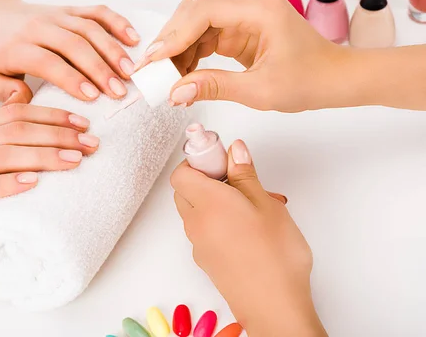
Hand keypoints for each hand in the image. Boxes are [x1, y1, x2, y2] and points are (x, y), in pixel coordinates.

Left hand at [0, 0, 139, 103]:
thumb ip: (2, 93)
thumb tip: (24, 101)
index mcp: (17, 47)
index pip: (48, 61)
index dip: (71, 78)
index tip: (93, 97)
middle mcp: (39, 27)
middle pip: (74, 44)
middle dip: (100, 68)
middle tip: (119, 91)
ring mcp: (57, 15)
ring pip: (89, 28)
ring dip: (113, 50)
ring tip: (130, 72)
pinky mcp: (69, 9)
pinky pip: (96, 11)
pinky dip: (117, 22)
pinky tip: (134, 39)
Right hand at [0, 104, 97, 255]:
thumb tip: (25, 140)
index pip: (16, 112)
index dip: (53, 114)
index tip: (81, 120)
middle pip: (19, 129)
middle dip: (60, 132)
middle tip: (93, 141)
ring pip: (8, 153)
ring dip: (47, 155)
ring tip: (78, 159)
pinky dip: (12, 182)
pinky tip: (36, 183)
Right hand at [135, 0, 357, 112]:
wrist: (332, 79)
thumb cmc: (311, 78)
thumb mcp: (260, 90)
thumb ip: (214, 88)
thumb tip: (177, 92)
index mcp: (259, 7)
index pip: (202, 13)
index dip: (173, 37)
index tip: (153, 62)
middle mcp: (249, 0)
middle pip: (192, 14)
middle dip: (169, 44)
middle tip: (150, 73)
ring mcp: (242, 11)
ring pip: (194, 24)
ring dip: (177, 51)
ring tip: (164, 79)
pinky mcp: (238, 25)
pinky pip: (204, 35)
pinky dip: (189, 54)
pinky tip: (181, 74)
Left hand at [171, 140, 326, 335]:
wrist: (274, 306)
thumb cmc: (275, 255)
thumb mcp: (265, 204)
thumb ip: (244, 174)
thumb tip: (233, 150)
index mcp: (207, 203)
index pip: (181, 173)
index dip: (197, 162)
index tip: (221, 158)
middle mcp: (196, 224)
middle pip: (186, 191)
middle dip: (208, 180)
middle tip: (239, 180)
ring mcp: (199, 245)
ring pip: (198, 211)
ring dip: (219, 201)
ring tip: (256, 205)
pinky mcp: (207, 260)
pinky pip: (206, 231)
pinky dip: (221, 222)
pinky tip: (252, 228)